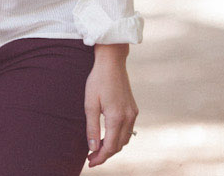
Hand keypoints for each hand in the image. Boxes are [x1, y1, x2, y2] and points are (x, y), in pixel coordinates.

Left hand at [85, 45, 136, 165]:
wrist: (112, 61)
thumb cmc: (98, 80)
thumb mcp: (90, 103)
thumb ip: (92, 128)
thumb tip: (93, 148)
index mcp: (116, 118)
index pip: (110, 147)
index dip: (100, 157)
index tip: (90, 162)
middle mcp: (128, 118)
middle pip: (119, 146)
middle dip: (106, 154)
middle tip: (92, 157)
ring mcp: (133, 113)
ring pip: (125, 139)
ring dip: (113, 146)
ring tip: (98, 148)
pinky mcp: (133, 108)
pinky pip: (128, 130)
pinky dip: (119, 137)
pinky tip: (109, 135)